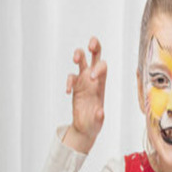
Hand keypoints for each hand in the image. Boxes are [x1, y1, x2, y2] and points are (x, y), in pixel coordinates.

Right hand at [63, 37, 106, 153]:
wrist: (86, 127)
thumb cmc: (95, 123)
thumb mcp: (98, 122)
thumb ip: (99, 117)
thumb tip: (100, 111)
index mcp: (102, 84)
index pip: (103, 67)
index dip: (98, 68)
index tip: (91, 78)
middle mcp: (93, 79)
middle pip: (95, 57)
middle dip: (95, 47)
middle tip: (90, 45)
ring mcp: (83, 81)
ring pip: (81, 61)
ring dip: (78, 55)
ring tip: (75, 59)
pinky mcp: (75, 86)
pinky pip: (71, 77)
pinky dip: (68, 81)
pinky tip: (68, 91)